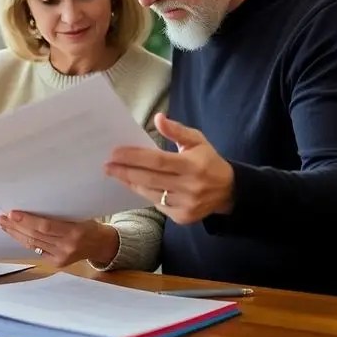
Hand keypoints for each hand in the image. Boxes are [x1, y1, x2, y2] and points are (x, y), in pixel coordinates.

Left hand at [0, 211, 118, 267]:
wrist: (100, 245)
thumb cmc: (89, 225)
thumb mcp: (80, 215)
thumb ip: (61, 214)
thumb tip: (34, 203)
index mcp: (75, 231)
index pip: (46, 226)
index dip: (27, 220)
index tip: (12, 213)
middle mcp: (67, 246)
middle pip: (35, 236)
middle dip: (16, 227)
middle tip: (2, 218)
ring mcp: (61, 257)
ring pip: (33, 244)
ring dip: (16, 234)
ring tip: (3, 224)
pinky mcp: (56, 263)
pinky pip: (36, 250)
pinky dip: (24, 241)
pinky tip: (15, 234)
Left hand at [104, 113, 234, 224]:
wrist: (229, 191)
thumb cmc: (209, 161)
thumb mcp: (197, 141)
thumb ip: (177, 131)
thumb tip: (158, 118)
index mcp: (193, 165)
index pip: (157, 160)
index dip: (135, 157)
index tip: (115, 153)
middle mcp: (190, 186)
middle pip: (150, 178)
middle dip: (125, 171)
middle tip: (107, 165)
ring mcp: (186, 204)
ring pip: (150, 193)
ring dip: (130, 183)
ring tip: (115, 174)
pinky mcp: (183, 217)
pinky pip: (157, 204)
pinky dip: (144, 193)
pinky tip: (133, 184)